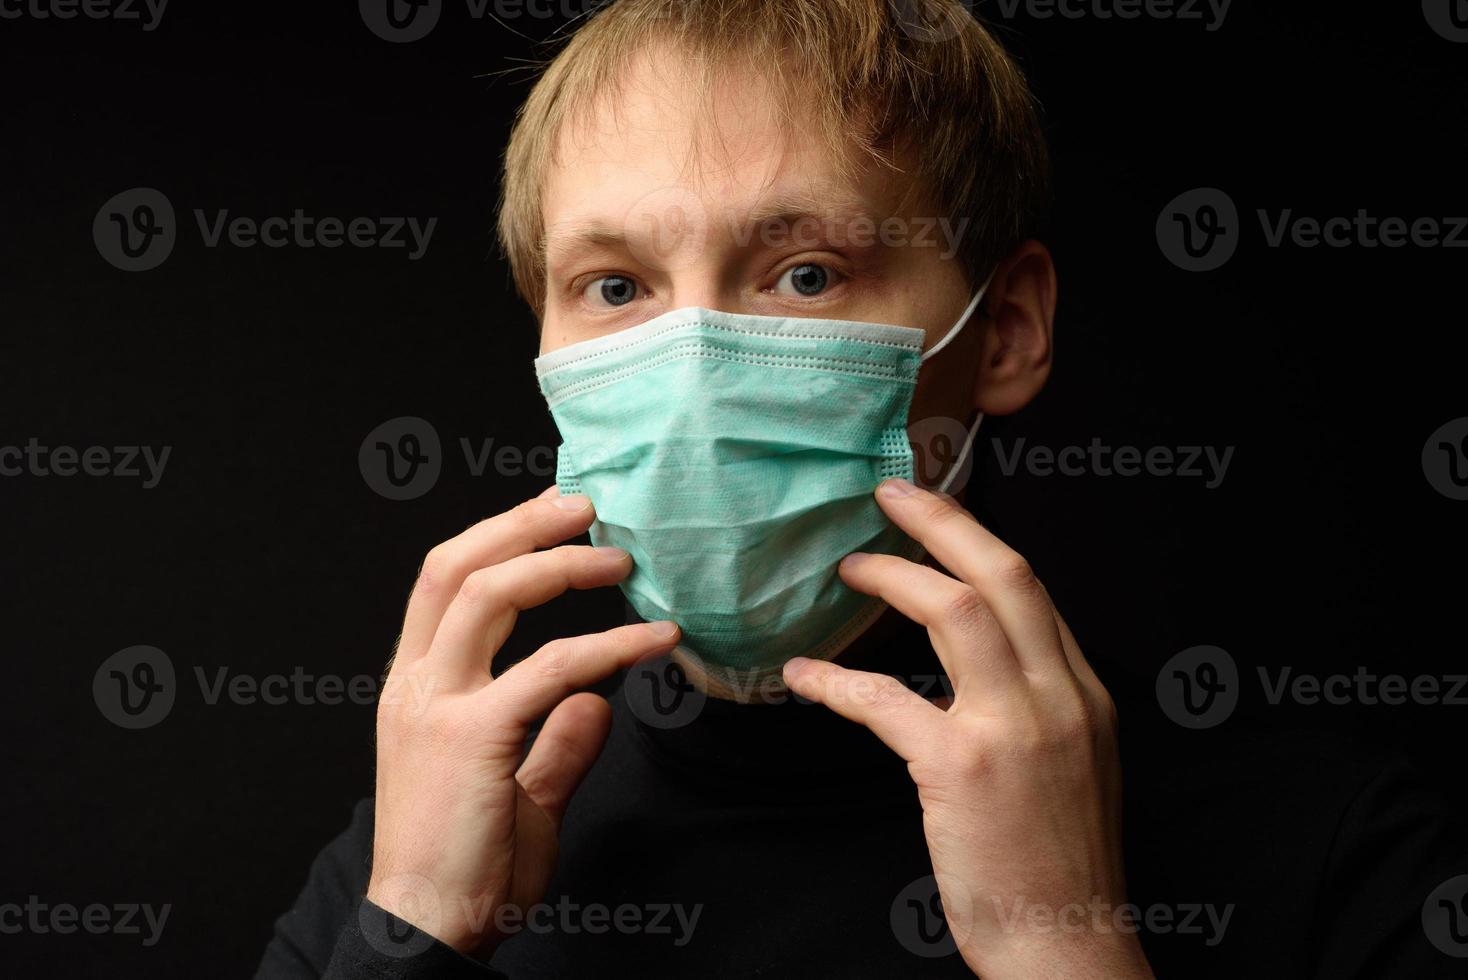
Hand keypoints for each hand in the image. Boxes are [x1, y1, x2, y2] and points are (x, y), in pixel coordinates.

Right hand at [366, 487, 680, 954]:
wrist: (427, 930)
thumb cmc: (466, 866)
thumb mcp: (517, 790)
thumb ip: (552, 742)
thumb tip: (596, 703)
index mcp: (417, 687)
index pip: (446, 582)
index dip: (500, 536)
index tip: (556, 515)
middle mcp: (416, 684)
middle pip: (456, 567)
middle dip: (522, 523)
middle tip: (588, 504)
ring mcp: (436, 707)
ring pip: (488, 594)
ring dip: (559, 563)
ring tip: (620, 556)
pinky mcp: (472, 738)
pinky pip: (549, 669)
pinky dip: (608, 646)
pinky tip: (654, 641)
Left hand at [782, 478, 1152, 978]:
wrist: (1068, 944)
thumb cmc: (1057, 864)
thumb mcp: (1075, 765)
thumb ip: (1040, 704)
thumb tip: (987, 662)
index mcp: (1085, 693)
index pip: (1031, 589)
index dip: (976, 540)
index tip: (936, 514)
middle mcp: (1060, 697)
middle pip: (1002, 573)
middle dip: (942, 521)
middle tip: (891, 495)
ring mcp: (1015, 729)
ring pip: (955, 611)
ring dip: (893, 579)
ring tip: (850, 568)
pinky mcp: (963, 768)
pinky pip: (885, 700)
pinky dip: (835, 681)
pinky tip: (801, 676)